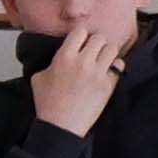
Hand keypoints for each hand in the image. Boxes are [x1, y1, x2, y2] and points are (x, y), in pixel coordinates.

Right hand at [29, 10, 135, 136]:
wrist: (61, 126)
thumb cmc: (47, 104)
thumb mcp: (38, 78)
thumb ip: (50, 63)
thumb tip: (58, 60)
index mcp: (64, 57)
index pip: (80, 31)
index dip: (81, 36)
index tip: (81, 42)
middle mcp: (82, 62)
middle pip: (99, 37)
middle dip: (96, 43)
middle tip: (94, 51)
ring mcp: (97, 73)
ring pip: (112, 48)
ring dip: (108, 53)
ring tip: (104, 60)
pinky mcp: (108, 85)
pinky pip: (119, 66)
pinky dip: (116, 67)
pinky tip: (110, 72)